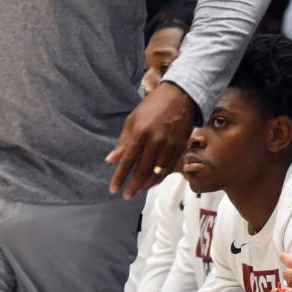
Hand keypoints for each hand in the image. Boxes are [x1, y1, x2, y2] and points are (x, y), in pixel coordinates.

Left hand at [107, 81, 195, 197]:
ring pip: (157, 173)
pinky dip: (159, 178)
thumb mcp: (132, 120)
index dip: (119, 177)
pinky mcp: (180, 148)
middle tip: (126, 195)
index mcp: (140, 132)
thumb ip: (123, 142)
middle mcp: (155, 141)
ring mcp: (169, 146)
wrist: (180, 96)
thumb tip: (110, 160)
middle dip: (133, 186)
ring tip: (137, 190)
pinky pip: (168, 168)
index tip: (113, 189)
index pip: (127, 160)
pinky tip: (151, 182)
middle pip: (142, 170)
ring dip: (146, 185)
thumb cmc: (151, 107)